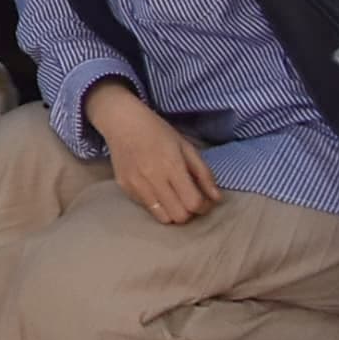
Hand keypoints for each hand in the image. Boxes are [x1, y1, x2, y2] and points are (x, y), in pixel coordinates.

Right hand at [88, 83, 220, 222]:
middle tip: (190, 200)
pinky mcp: (124, 187)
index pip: (193, 203)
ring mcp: (136, 184)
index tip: (205, 200)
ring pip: (163, 218)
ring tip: (174, 199)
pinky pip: (147, 208)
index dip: (204, 206)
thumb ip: (204, 173)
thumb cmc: (158, 132)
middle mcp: (152, 178)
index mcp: (172, 165)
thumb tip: (217, 198)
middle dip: (190, 212)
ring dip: (173, 212)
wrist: (121, 121)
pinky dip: (157, 205)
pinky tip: (157, 189)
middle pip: (179, 216)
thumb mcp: (187, 147)